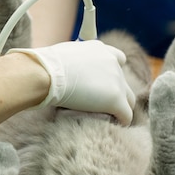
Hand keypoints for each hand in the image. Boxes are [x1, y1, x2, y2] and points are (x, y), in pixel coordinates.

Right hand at [9, 40, 135, 124]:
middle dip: (115, 93)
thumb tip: (67, 70)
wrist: (47, 74)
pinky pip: (126, 115)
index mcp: (100, 49)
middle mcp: (113, 62)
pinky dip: (121, 121)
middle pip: (124, 82)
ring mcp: (116, 81)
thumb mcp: (64, 55)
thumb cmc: (46, 66)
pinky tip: (113, 125)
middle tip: (101, 104)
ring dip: (119, 108)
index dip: (110, 74)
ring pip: (128, 100)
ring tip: (108, 118)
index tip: (101, 84)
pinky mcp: (116, 100)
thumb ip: (76, 62)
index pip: (118, 59)